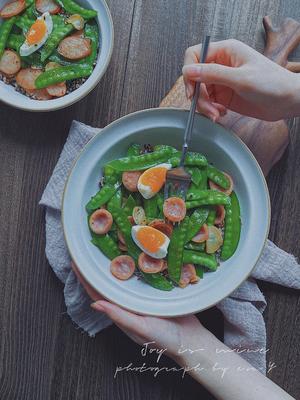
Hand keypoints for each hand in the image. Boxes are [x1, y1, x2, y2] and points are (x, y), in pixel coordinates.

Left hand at [71, 262, 206, 360]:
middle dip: (97, 268)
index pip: (97, 294)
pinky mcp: (154, 293)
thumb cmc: (165, 339)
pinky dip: (134, 267)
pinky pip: (140, 277)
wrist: (192, 341)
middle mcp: (128, 304)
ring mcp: (141, 298)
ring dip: (115, 265)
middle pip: (108, 283)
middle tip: (90, 249)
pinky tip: (134, 255)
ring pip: (124, 279)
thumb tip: (95, 304)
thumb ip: (120, 316)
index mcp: (121, 313)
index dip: (84, 279)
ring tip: (107, 248)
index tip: (75, 262)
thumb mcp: (141, 328)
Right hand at [183, 39, 299, 120]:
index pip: (194, 55)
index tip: (192, 90)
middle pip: (195, 78)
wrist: (287, 101)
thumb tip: (189, 71)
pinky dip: (210, 110)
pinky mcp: (224, 96)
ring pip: (200, 93)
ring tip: (216, 114)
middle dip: (199, 96)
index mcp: (225, 51)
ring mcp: (222, 81)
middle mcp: (221, 64)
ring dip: (204, 106)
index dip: (189, 72)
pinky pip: (208, 103)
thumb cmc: (272, 84)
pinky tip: (221, 113)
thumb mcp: (241, 78)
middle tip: (208, 109)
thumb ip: (213, 74)